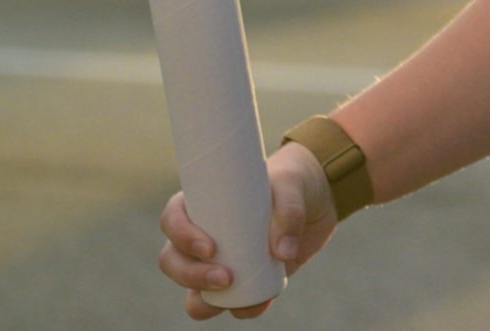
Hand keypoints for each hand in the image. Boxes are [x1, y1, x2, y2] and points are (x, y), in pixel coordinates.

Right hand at [155, 141, 335, 319]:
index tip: (210, 247)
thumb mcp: (293, 184)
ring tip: (238, 299)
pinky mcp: (242, 281)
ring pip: (192, 291)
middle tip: (226, 278)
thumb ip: (290, 212)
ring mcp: (219, 261)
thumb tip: (282, 253)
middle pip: (173, 261)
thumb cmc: (293, 181)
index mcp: (201, 203)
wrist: (317, 199)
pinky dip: (241, 309)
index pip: (172, 219)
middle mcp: (201, 235)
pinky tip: (260, 304)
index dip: (181, 236)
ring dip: (204, 302)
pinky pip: (230, 305)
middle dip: (190, 276)